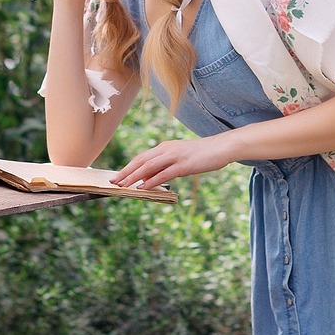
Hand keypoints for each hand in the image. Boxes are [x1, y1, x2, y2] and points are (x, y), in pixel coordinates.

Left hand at [112, 134, 233, 190]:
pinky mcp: (183, 165)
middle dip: (126, 172)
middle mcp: (167, 149)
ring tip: (123, 186)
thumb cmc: (201, 154)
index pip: (142, 157)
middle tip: (114, 182)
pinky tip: (144, 187)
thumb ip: (166, 165)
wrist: (221, 147)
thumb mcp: (180, 157)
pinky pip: (163, 174)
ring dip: (134, 177)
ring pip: (148, 167)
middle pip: (141, 160)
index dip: (128, 166)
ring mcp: (175, 156)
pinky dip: (151, 180)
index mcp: (165, 146)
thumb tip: (151, 177)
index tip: (117, 175)